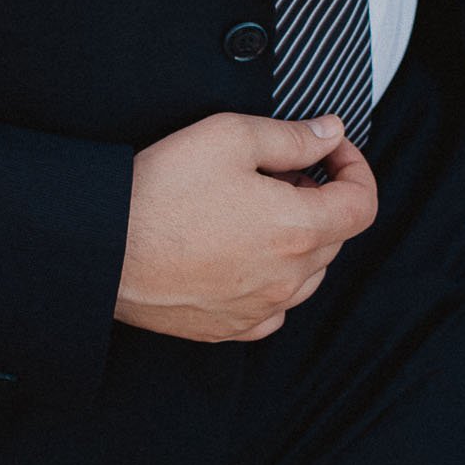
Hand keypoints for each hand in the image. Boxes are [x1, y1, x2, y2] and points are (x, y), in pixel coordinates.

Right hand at [114, 111, 376, 342]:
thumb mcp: (232, 136)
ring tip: (257, 207)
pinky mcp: (226, 329)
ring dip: (299, 238)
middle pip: (335, 237)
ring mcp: (256, 311)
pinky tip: (242, 251)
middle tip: (282, 170)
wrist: (102, 248)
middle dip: (321, 196)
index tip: (330, 150)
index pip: (363, 205)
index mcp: (297, 230)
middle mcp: (285, 279)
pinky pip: (272, 308)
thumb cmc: (163, 188)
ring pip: (307, 274)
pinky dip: (272, 277)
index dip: (356, 169)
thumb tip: (331, 134)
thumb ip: (293, 137)